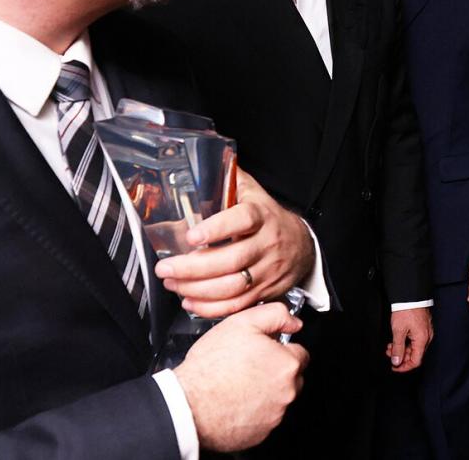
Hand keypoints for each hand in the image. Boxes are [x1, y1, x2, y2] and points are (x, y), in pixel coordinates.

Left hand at [156, 170, 315, 317]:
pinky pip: (237, 305)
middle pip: (231, 261)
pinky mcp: (266, 292)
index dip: (217, 229)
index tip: (192, 235)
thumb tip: (196, 161)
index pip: (241, 220)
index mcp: (260, 215)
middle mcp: (266, 244)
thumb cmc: (268, 217)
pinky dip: (211, 308)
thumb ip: (227, 180)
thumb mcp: (252, 193)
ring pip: (232, 287)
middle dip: (193, 268)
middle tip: (166, 268)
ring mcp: (268, 270)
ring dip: (197, 290)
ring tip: (172, 284)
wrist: (302, 245)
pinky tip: (190, 302)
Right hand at [173, 302, 307, 452]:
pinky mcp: (261, 432)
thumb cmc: (211, 367)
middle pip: (292, 377)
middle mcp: (287, 392)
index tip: (266, 350)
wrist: (188, 405)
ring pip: (278, 397)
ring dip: (265, 390)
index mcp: (287, 365)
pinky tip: (235, 399)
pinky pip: (264, 417)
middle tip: (249, 365)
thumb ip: (275, 315)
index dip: (281, 348)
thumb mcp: (243, 322)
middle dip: (275, 369)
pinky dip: (254, 410)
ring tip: (238, 382)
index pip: (300, 353)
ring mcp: (275, 415)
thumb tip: (292, 321)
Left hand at [385, 307, 431, 372]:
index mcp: (422, 340)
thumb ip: (397, 348)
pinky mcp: (423, 327)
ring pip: (414, 347)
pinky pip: (415, 340)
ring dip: (402, 349)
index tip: (394, 367)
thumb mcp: (398, 331)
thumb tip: (397, 361)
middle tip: (389, 353)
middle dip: (401, 356)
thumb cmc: (406, 310)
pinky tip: (397, 340)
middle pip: (415, 355)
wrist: (411, 295)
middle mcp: (427, 338)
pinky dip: (406, 342)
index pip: (416, 361)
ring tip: (390, 346)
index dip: (404, 367)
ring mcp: (426, 332)